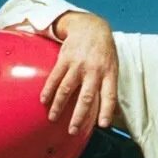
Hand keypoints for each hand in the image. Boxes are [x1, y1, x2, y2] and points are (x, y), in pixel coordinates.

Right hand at [40, 11, 117, 133]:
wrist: (91, 27)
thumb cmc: (104, 52)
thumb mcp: (113, 67)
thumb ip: (109, 87)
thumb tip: (112, 113)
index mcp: (109, 74)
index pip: (109, 96)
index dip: (106, 111)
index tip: (103, 125)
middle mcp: (94, 71)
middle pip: (86, 97)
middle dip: (78, 115)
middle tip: (72, 130)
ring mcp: (78, 64)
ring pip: (67, 89)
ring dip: (58, 105)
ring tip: (52, 118)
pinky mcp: (65, 58)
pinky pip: (55, 77)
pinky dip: (49, 89)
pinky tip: (44, 100)